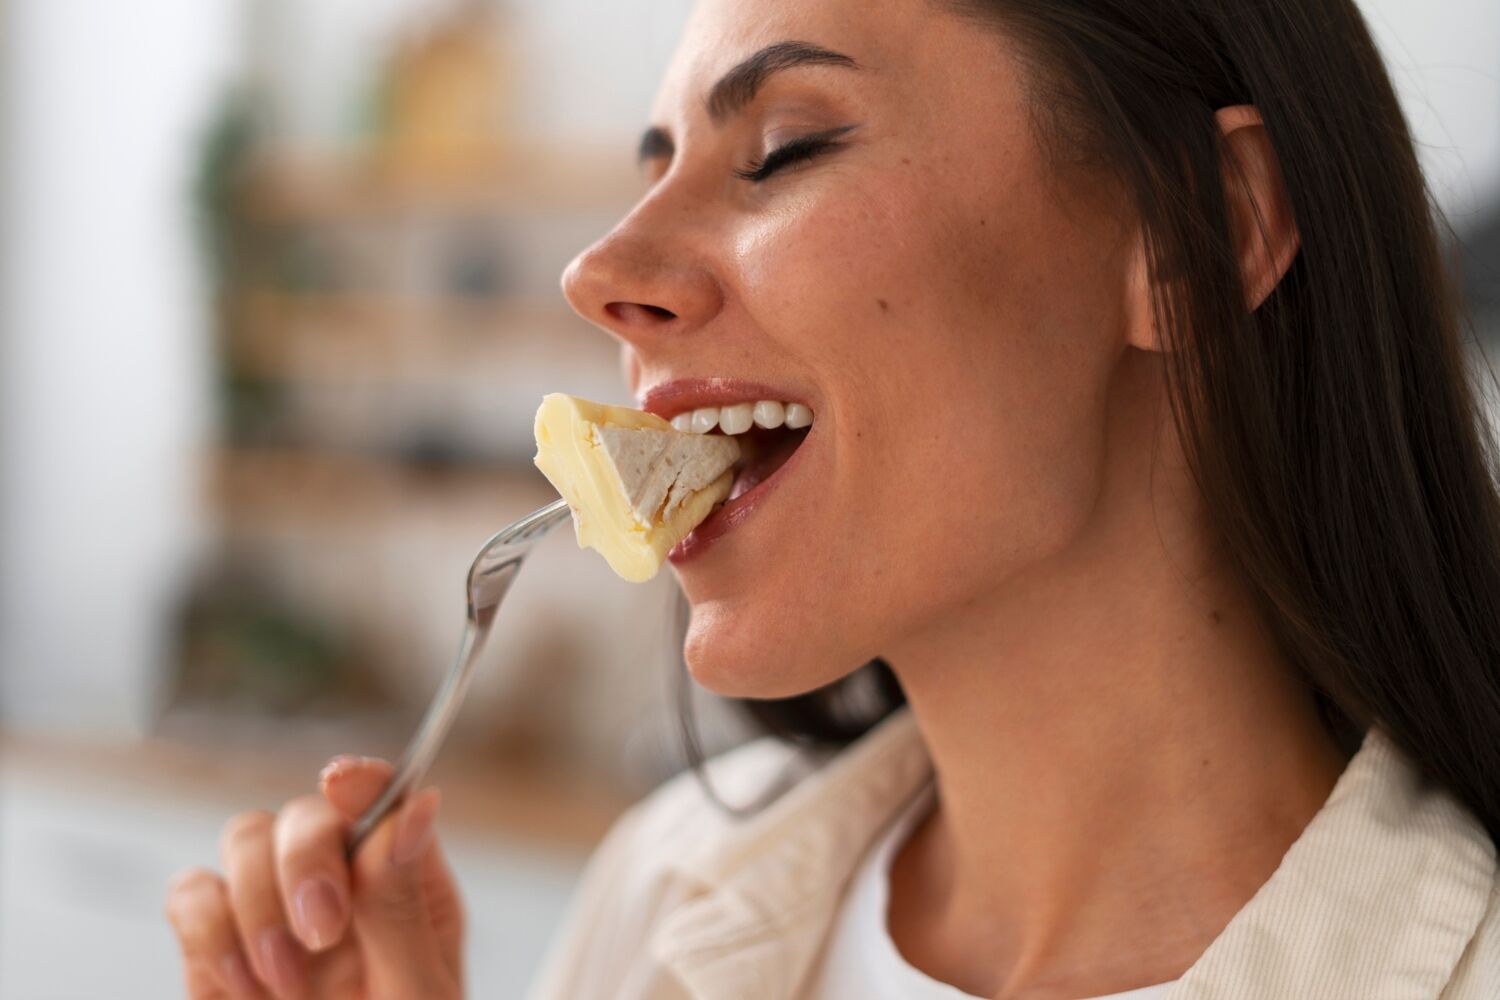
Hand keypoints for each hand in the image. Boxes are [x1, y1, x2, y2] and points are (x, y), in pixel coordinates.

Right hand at [164, 756, 464, 998]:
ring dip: (257, 905)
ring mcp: (275, 911)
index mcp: (405, 885)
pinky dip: (207, 932)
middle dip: (305, 859)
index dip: (360, 778)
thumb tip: (417, 807)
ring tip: (288, 985)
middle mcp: (340, 884)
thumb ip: (402, 906)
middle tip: (322, 932)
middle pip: (304, 812)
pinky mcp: (216, 947)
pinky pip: (190, 894)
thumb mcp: (417, 992)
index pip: (383, 799)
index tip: (342, 781)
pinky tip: (246, 987)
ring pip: (243, 838)